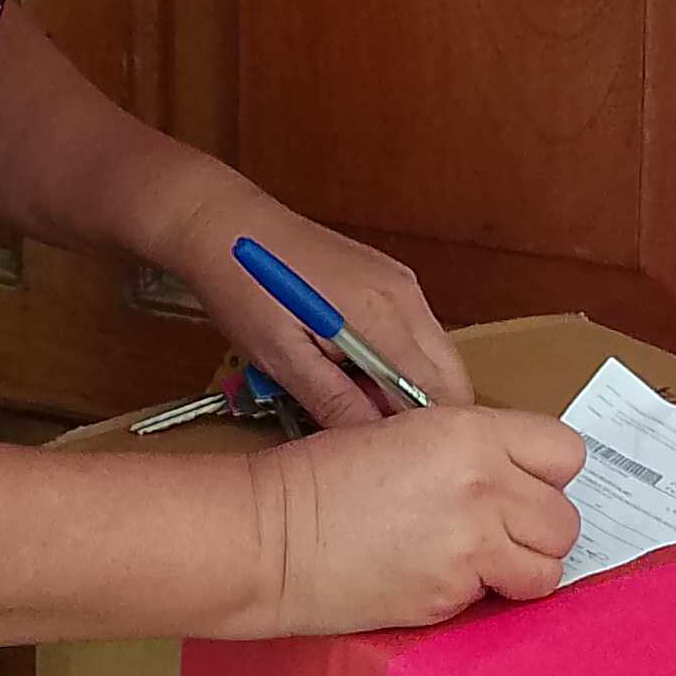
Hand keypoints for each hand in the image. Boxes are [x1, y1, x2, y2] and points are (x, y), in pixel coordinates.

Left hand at [142, 174, 472, 430]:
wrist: (226, 225)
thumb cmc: (245, 289)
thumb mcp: (281, 358)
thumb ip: (335, 402)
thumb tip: (374, 448)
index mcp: (382, 316)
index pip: (440, 392)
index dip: (419, 431)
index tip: (384, 449)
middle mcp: (406, 295)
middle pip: (449, 375)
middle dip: (418, 412)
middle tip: (364, 425)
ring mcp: (401, 282)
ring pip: (434, 356)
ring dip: (405, 387)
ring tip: (349, 394)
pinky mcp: (390, 278)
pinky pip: (415, 333)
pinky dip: (396, 360)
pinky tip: (349, 365)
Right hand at [249, 410, 583, 637]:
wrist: (273, 536)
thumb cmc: (323, 478)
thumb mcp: (407, 432)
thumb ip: (471, 448)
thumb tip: (515, 476)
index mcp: (470, 432)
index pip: (566, 452)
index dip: (546, 473)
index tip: (522, 485)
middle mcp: (483, 485)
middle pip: (566, 518)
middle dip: (537, 528)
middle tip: (497, 530)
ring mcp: (471, 545)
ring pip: (550, 567)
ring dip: (523, 567)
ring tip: (479, 560)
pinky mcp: (451, 596)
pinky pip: (500, 598)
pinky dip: (481, 594)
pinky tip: (438, 575)